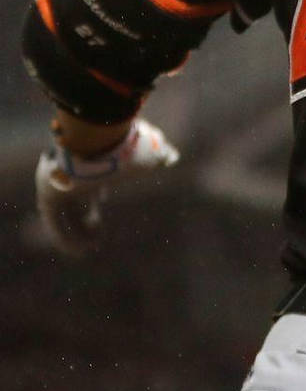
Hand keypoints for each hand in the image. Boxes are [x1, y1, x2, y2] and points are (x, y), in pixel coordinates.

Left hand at [34, 118, 178, 255]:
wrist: (95, 140)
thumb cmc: (124, 145)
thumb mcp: (150, 149)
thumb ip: (161, 154)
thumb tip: (173, 157)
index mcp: (92, 160)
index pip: (91, 177)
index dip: (96, 190)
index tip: (103, 198)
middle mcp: (72, 171)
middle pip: (76, 196)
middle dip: (85, 211)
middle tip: (96, 226)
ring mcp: (58, 184)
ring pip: (65, 213)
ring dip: (77, 229)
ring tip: (93, 242)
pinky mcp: (48, 198)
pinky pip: (56, 224)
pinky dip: (67, 238)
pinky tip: (79, 250)